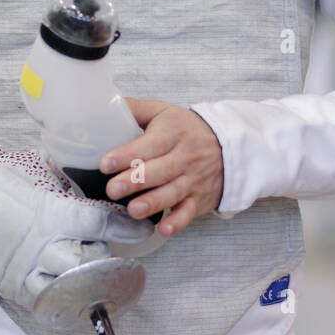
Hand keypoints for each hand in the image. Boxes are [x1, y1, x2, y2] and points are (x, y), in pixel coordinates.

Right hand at [0, 143, 152, 310]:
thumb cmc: (0, 181)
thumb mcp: (40, 176)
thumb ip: (68, 187)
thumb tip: (95, 184)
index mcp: (53, 212)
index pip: (102, 224)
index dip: (127, 228)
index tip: (142, 230)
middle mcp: (45, 243)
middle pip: (92, 260)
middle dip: (103, 256)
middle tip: (103, 249)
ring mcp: (28, 267)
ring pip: (71, 285)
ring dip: (84, 278)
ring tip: (85, 269)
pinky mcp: (12, 283)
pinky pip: (44, 300)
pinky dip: (59, 297)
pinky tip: (66, 290)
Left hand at [100, 99, 223, 238]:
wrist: (228, 145)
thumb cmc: (187, 129)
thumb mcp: (164, 112)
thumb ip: (135, 109)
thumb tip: (106, 105)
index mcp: (172, 134)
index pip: (149, 145)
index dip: (127, 154)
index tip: (105, 163)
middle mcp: (184, 158)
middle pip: (159, 171)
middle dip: (135, 181)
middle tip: (113, 189)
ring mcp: (192, 180)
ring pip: (172, 193)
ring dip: (153, 203)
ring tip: (133, 210)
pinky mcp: (199, 200)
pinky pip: (189, 212)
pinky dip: (177, 222)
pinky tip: (163, 229)